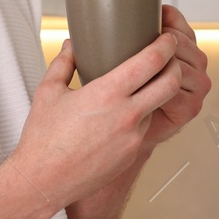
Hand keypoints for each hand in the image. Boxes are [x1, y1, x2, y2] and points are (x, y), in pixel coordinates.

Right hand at [9, 12, 202, 212]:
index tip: (167, 37)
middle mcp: (126, 114)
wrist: (43, 181)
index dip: (166, 45)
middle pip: (171, 83)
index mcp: (107, 93)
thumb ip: (63, 63)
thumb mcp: (48, 92)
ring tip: (137, 88)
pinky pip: (143, 128)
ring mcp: (133, 137)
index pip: (152, 61)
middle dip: (176, 66)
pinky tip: (119, 117)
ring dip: (154, 94)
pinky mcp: (132, 153)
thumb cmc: (43, 139)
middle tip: (169, 58)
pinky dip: (138, 117)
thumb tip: (71, 46)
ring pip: (157, 106)